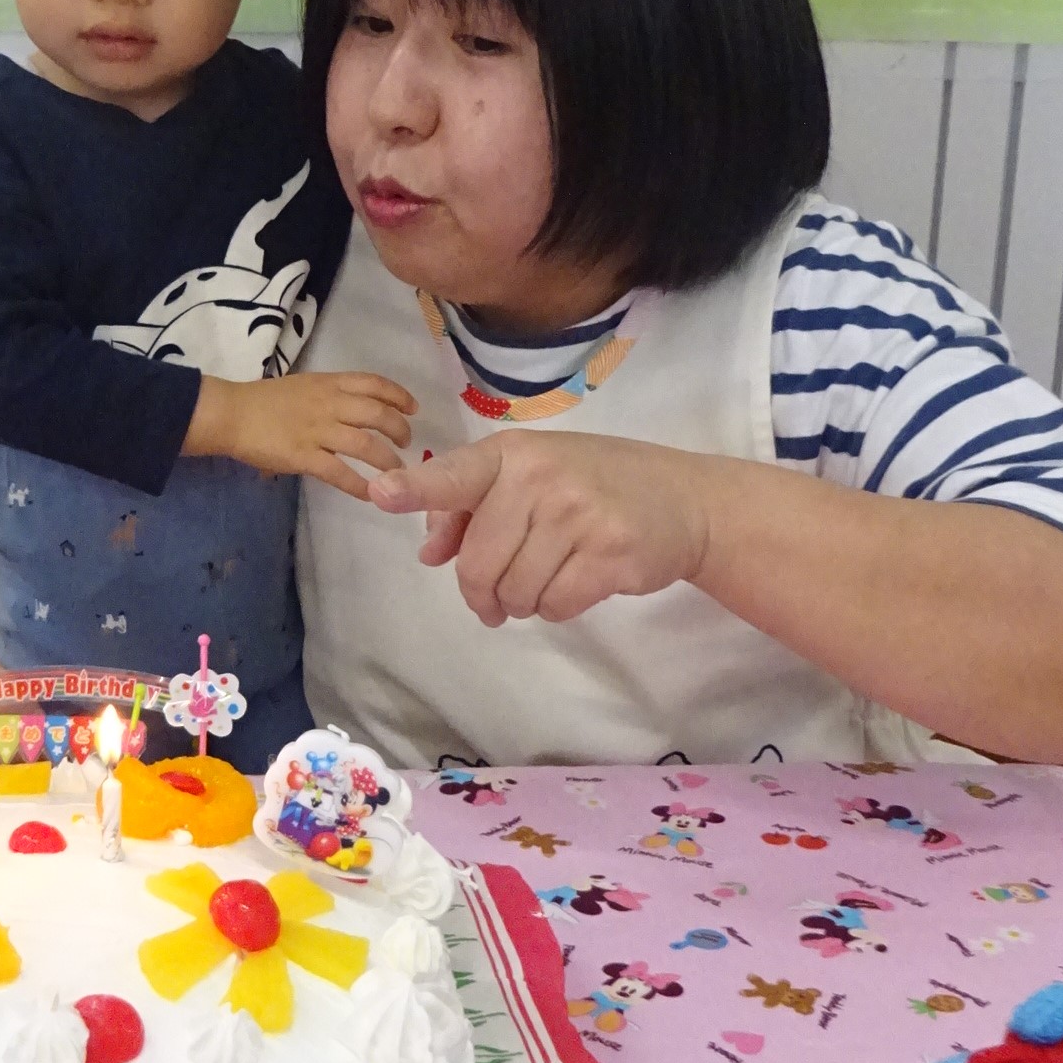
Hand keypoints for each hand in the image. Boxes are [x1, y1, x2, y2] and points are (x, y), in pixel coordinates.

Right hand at [186, 373, 417, 500]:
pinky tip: (370, 494)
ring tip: (396, 472)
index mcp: (329, 383)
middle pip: (379, 415)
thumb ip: (329, 396)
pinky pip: (340, 473)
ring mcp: (318, 430)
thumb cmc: (263, 400)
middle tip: (406, 443)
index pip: (374, 383)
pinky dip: (359, 486)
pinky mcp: (304, 456)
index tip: (413, 408)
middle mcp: (329, 404)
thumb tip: (352, 413)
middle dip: (400, 430)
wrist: (232, 413)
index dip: (399, 396)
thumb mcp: (303, 386)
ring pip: (366, 446)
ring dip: (387, 461)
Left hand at [367, 431, 715, 625]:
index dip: (415, 489)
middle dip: (481, 593)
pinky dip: (556, 608)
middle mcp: (541, 477)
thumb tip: (430, 553)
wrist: (683, 500)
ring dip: (521, 603)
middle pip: (479, 564)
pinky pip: (555, 606)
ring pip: (515, 592)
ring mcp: (578, 514)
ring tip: (546, 579)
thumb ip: (471, 508)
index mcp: (512, 453)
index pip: (455, 474)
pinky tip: (575, 583)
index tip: (379, 493)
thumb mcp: (532, 476)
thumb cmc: (593, 484)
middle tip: (493, 600)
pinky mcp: (611, 554)